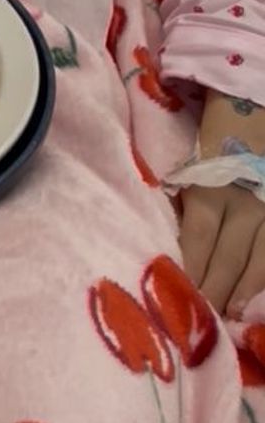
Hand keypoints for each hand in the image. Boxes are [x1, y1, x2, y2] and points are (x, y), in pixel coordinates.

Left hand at [179, 91, 264, 318]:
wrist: (255, 97)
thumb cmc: (213, 128)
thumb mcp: (191, 158)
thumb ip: (184, 195)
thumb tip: (167, 236)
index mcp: (210, 190)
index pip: (197, 243)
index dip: (189, 274)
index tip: (176, 301)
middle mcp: (243, 204)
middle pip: (227, 261)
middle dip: (214, 294)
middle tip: (200, 324)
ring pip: (259, 262)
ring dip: (243, 293)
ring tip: (231, 317)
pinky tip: (258, 296)